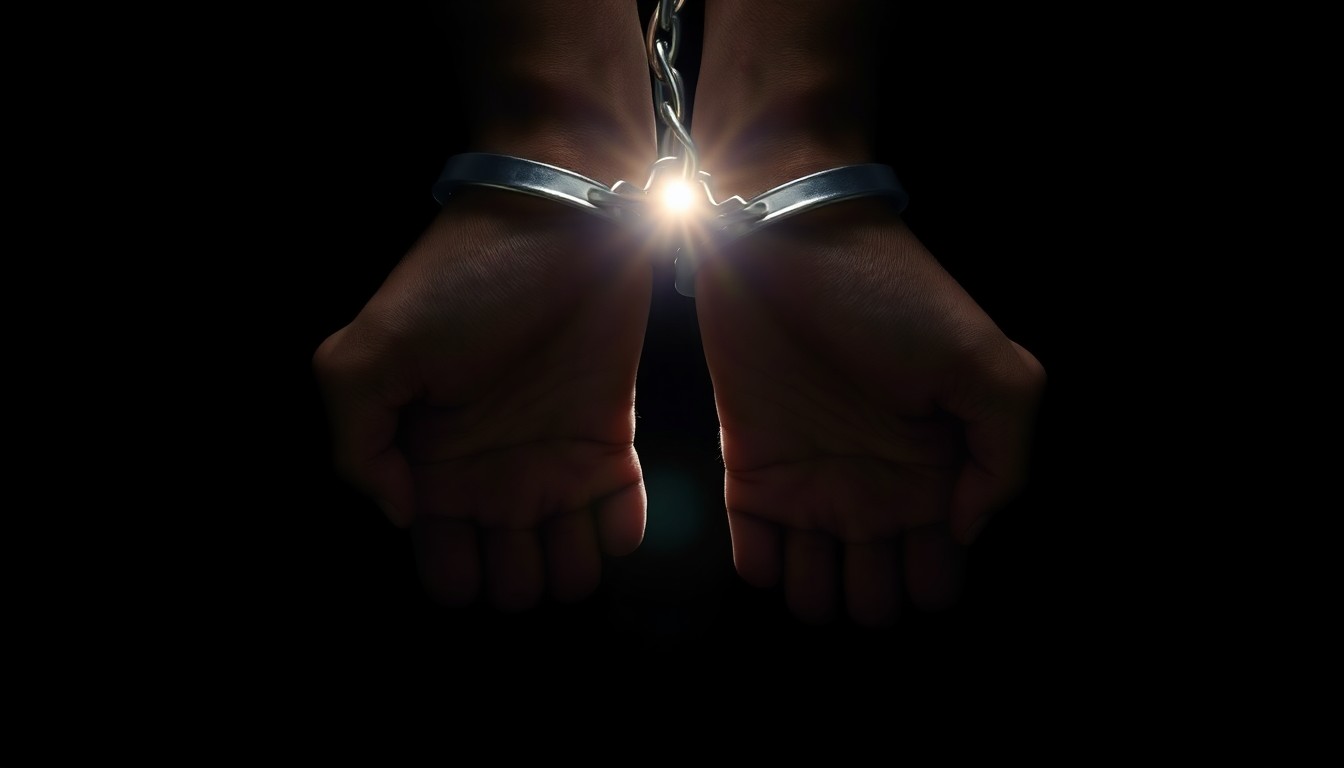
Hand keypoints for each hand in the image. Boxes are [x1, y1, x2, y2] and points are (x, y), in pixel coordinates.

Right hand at [313, 190, 650, 609]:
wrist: (560, 223)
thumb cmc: (463, 282)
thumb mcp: (370, 350)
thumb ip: (355, 442)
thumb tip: (397, 513)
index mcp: (427, 465)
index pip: (435, 560)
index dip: (448, 576)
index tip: (464, 552)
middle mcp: (487, 476)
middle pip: (501, 577)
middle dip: (511, 587)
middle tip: (518, 550)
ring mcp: (550, 462)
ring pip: (562, 565)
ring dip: (567, 572)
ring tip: (565, 537)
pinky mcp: (609, 441)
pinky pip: (620, 520)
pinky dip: (620, 533)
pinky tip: (607, 506)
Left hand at [694, 200, 1045, 624]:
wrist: (784, 243)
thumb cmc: (889, 297)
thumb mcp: (985, 361)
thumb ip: (1005, 455)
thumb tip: (969, 530)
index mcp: (939, 473)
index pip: (946, 569)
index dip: (936, 582)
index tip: (922, 564)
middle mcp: (879, 491)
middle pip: (881, 592)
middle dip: (876, 602)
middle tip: (867, 569)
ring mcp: (814, 485)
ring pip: (819, 590)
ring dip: (818, 596)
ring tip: (818, 560)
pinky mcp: (752, 471)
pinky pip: (755, 554)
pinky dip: (761, 569)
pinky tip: (771, 546)